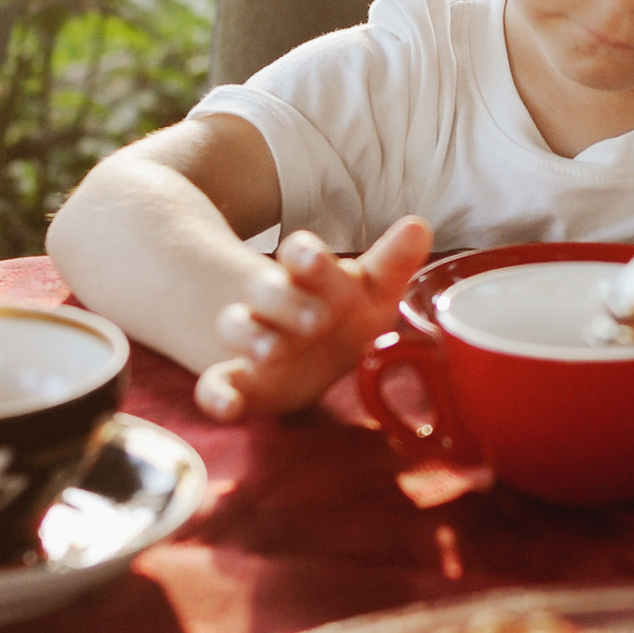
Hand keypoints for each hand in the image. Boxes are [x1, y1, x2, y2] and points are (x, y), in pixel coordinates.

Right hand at [194, 216, 432, 420]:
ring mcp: (254, 341)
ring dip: (251, 337)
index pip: (297, 252)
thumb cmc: (346, 316)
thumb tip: (419, 225)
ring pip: (237, 326)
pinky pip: (214, 385)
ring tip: (272, 352)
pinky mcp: (239, 382)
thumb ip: (392, 262)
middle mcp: (276, 304)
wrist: (307, 356)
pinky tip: (227, 407)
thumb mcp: (372, 291)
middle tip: (316, 320)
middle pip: (265, 288)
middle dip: (286, 300)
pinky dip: (215, 396)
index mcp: (309, 277)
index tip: (312, 259)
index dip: (304, 255)